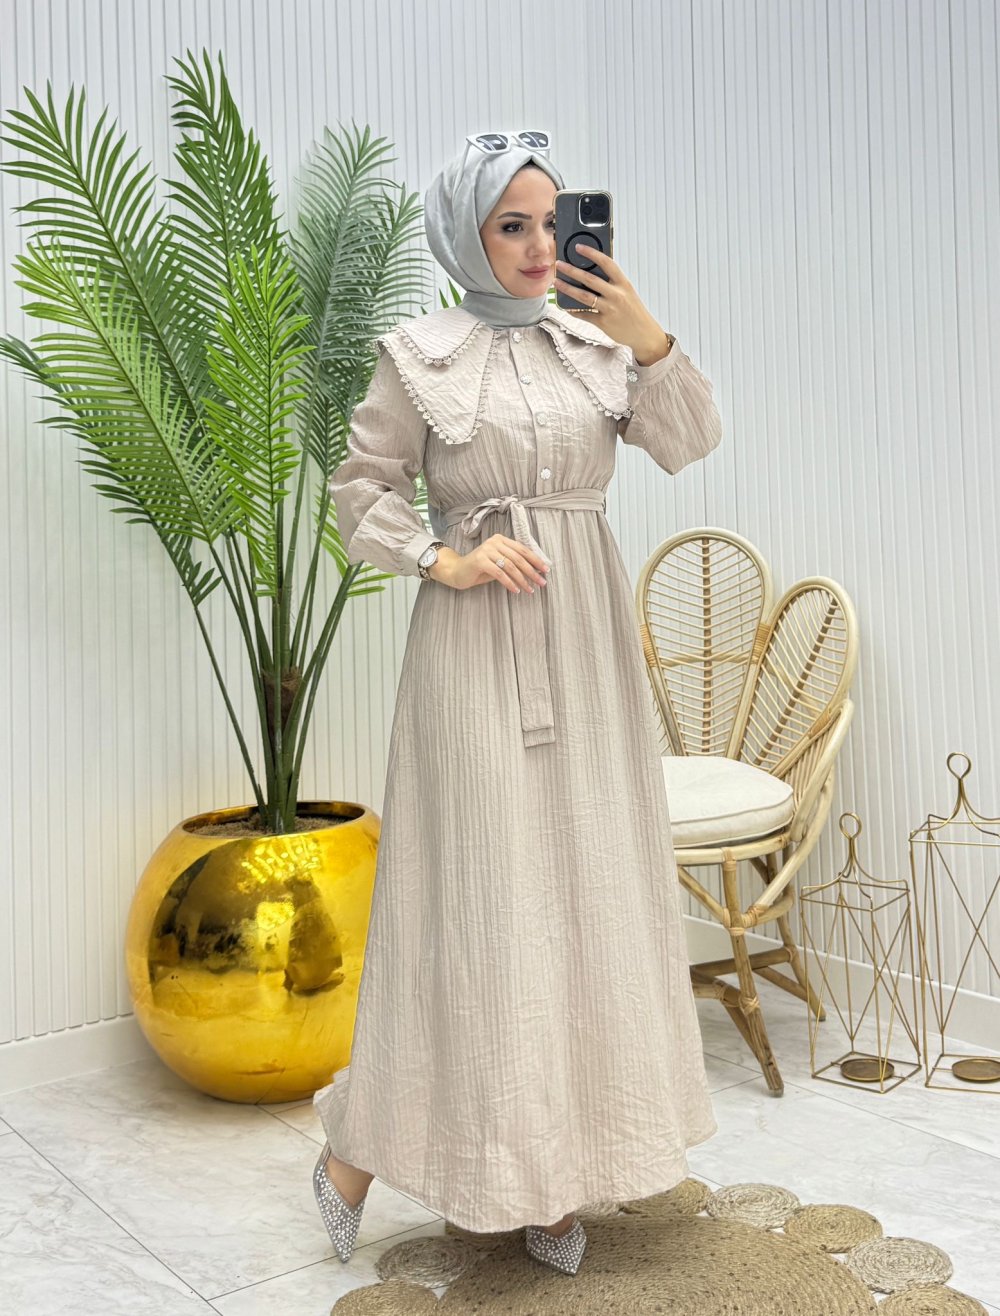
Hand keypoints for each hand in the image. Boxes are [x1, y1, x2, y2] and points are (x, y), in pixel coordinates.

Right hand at [431, 536, 549, 593]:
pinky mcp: (480, 560)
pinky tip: (515, 590)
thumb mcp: (499, 563)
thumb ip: (513, 564)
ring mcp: (486, 550)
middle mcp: (494, 542)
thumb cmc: (481, 569)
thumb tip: (535, 571)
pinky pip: (499, 573)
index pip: (522, 549)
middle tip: (541, 583)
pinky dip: (509, 583)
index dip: (536, 560)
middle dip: (532, 572)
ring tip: (530, 589)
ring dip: (522, 580)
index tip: (545, 570)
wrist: (458, 571)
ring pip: (510, 566)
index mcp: (501, 539)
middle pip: (518, 558)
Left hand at [553, 244, 670, 363]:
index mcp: (624, 283)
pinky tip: (565, 306)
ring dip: (567, 288)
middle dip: (571, 270)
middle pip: (590, 279)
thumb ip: (612, 283)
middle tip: (559, 264)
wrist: (644, 334)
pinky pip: (584, 314)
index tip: (578, 247)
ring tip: (556, 282)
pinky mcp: (603, 322)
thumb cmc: (634, 312)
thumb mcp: (627, 292)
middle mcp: (616, 295)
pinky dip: (573, 310)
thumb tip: (592, 273)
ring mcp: (610, 309)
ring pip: (583, 296)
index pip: (606, 263)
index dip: (591, 253)